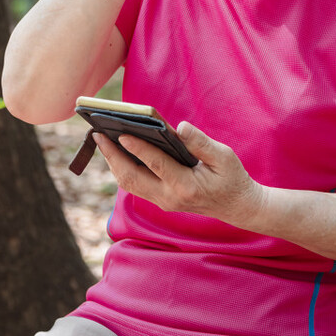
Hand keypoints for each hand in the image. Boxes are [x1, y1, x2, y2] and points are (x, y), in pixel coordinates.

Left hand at [93, 121, 263, 224]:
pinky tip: (115, 151)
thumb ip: (201, 143)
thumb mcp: (224, 157)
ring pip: (129, 183)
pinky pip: (134, 184)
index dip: (138, 148)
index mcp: (186, 186)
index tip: (121, 133)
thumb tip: (179, 128)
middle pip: (132, 177)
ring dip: (113, 162)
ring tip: (101, 139)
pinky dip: (122, 167)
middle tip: (98, 133)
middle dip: (112, 156)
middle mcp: (169, 197)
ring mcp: (162, 201)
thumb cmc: (232, 178)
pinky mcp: (160, 200)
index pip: (156, 164)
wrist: (237, 207)